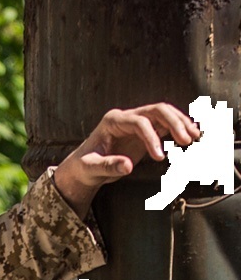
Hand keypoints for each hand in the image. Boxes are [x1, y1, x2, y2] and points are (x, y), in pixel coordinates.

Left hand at [53, 103, 200, 217]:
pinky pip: (164, 126)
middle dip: (174, 122)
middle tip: (187, 140)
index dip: (152, 138)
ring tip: (194, 137)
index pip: (139, 122)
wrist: (83, 167)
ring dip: (181, 123)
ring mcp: (136, 122)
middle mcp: (126, 117)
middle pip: (156, 110)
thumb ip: (108, 166)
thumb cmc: (85, 166)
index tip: (159, 158)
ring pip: (164, 115)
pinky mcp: (144, 132)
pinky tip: (189, 138)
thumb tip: (128, 166)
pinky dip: (178, 130)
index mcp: (112, 121)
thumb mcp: (91, 168)